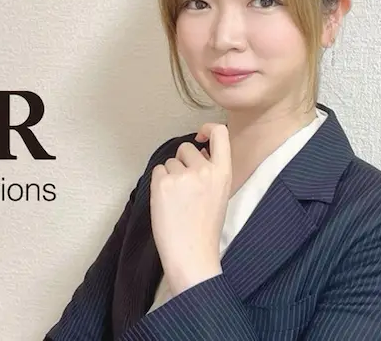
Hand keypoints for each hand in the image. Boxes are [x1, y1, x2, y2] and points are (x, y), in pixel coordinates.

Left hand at [149, 123, 232, 295]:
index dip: (208, 128)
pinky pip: (157, 171)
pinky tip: (167, 202)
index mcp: (223, 172)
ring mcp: (182, 176)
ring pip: (170, 161)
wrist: (192, 252)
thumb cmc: (205, 228)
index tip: (200, 135)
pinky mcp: (162, 184)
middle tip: (185, 187)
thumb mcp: (220, 194)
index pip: (220, 134)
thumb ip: (212, 170)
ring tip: (178, 200)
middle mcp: (204, 169)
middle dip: (182, 162)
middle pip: (186, 148)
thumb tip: (200, 151)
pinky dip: (159, 183)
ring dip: (170, 175)